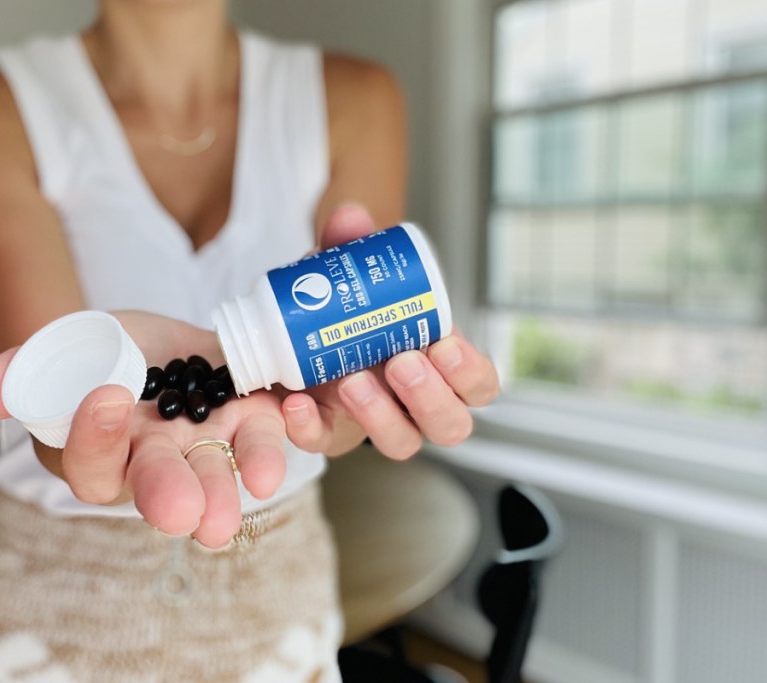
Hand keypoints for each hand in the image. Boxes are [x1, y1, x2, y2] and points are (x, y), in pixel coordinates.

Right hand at [0, 311, 287, 548]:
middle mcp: (152, 465)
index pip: (90, 467)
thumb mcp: (57, 352)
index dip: (95, 439)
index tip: (107, 397)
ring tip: (258, 484)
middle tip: (189, 514)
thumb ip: (18, 373)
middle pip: (160, 489)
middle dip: (174, 497)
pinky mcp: (250, 423)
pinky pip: (266, 437)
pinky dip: (282, 433)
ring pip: (218, 473)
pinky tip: (294, 414)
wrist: (158, 346)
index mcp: (99, 454)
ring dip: (237, 481)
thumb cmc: (98, 357)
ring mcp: (204, 448)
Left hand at [280, 204, 500, 457]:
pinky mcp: (329, 435)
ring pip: (402, 443)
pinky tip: (297, 404)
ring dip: (382, 416)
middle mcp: (415, 403)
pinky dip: (312, 428)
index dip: (471, 373)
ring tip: (353, 381)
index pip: (479, 385)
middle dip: (431, 398)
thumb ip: (350, 245)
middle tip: (402, 362)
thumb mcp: (346, 272)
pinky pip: (327, 444)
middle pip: (450, 426)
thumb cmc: (340, 304)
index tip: (446, 344)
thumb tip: (350, 218)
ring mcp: (375, 424)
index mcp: (438, 365)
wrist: (287, 329)